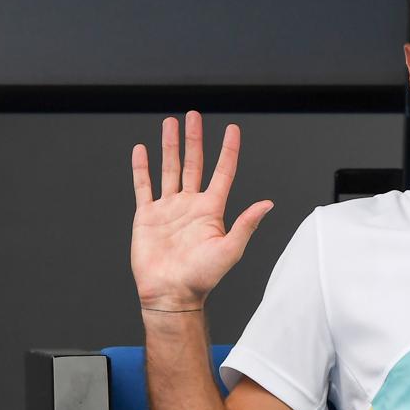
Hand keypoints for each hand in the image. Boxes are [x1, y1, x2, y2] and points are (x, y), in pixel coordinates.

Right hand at [130, 110, 272, 309]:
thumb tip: (268, 203)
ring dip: (169, 146)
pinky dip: (142, 168)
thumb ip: (246, 224)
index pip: (222, 172)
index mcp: (212, 210)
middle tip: (194, 116)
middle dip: (194, 139)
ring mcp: (169, 208)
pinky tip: (142, 150)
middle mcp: (191, 205)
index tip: (232, 129)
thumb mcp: (230, 249)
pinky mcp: (147, 216)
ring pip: (169, 169)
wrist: (171, 293)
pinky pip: (143, 186)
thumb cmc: (202, 278)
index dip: (228, 150)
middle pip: (194, 164)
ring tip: (170, 124)